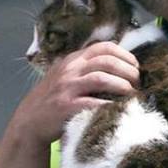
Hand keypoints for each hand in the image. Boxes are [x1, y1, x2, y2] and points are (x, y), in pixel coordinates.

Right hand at [12, 42, 139, 145]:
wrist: (30, 120)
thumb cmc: (53, 98)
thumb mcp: (66, 76)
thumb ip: (85, 68)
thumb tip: (118, 66)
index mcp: (73, 60)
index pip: (103, 47)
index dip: (125, 55)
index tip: (136, 67)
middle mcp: (70, 70)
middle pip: (106, 61)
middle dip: (128, 71)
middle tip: (137, 83)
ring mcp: (67, 87)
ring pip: (101, 78)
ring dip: (122, 85)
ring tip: (132, 94)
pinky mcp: (66, 106)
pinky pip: (93, 102)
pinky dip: (109, 104)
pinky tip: (118, 109)